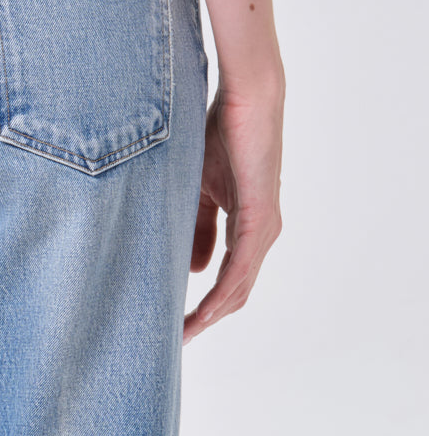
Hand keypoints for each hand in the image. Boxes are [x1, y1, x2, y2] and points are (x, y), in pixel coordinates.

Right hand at [183, 80, 283, 343]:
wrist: (246, 97)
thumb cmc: (222, 132)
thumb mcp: (198, 186)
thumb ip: (197, 226)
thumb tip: (190, 269)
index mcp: (247, 226)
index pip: (227, 277)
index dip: (202, 303)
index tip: (173, 321)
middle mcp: (261, 234)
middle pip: (234, 292)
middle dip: (204, 317)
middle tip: (173, 338)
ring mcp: (263, 229)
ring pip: (238, 287)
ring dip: (210, 314)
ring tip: (182, 332)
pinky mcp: (259, 218)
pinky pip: (240, 268)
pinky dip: (220, 293)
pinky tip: (201, 310)